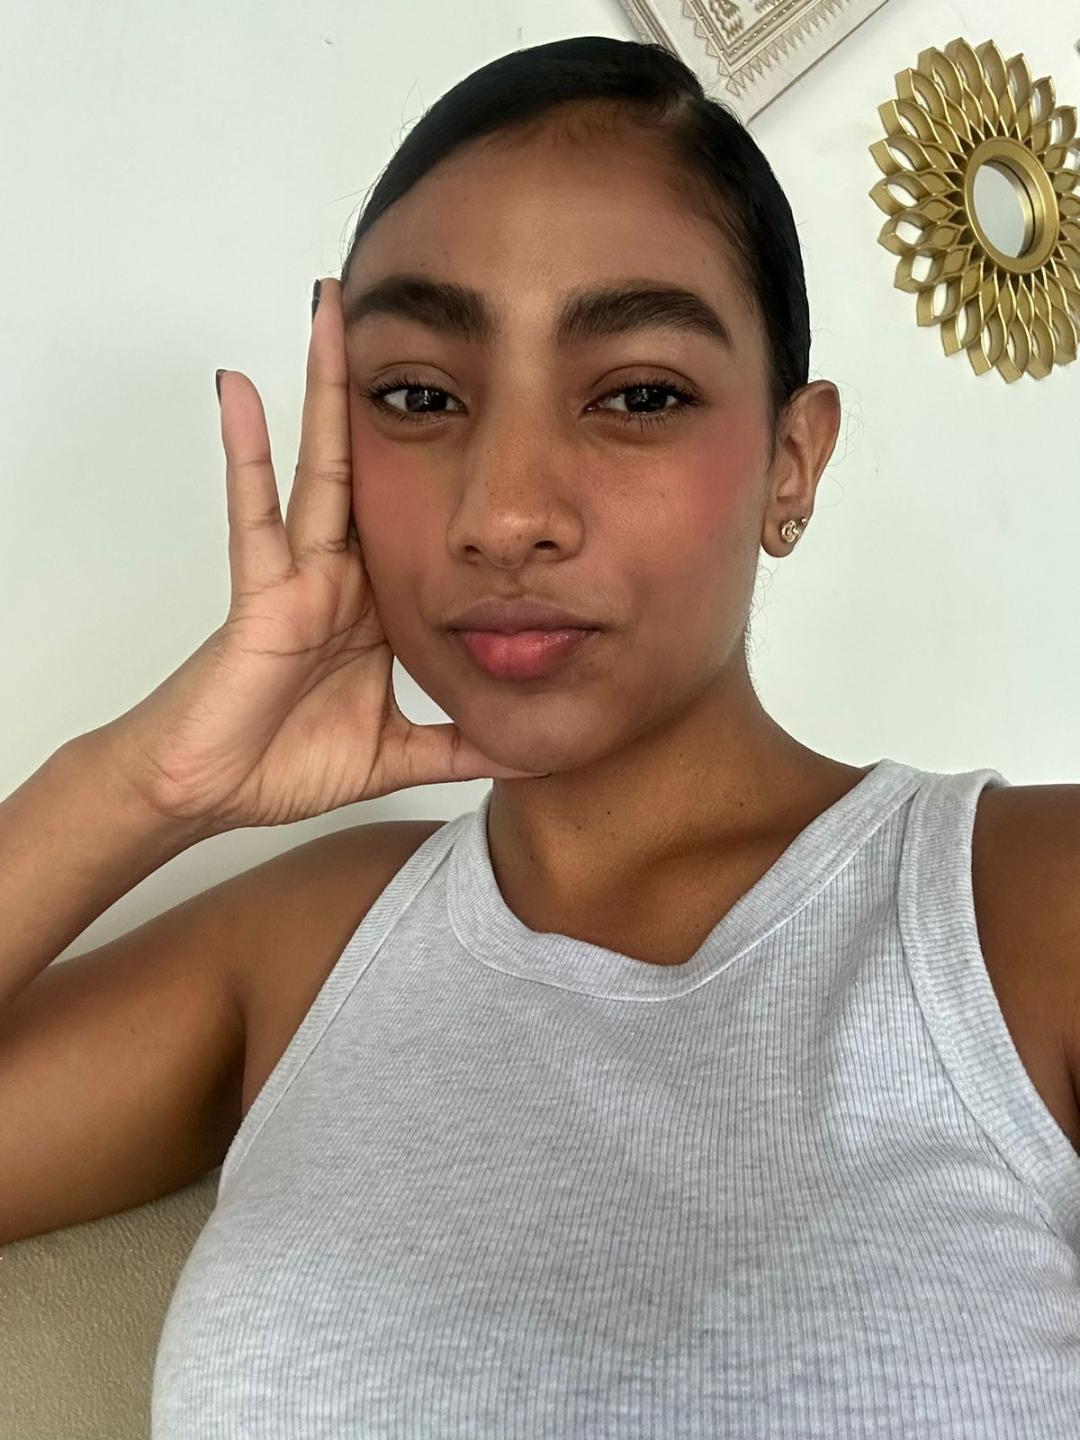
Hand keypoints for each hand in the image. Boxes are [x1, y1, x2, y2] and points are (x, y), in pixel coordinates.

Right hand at [95, 277, 549, 832]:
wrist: (211, 792)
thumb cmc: (283, 762)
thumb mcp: (397, 753)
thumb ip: (456, 748)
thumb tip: (524, 755)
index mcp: (375, 607)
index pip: (418, 526)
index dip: (447, 470)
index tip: (488, 408)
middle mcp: (341, 578)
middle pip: (372, 471)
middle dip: (385, 397)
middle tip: (404, 317)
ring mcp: (298, 577)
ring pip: (318, 468)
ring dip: (323, 390)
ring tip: (327, 310)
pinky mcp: (261, 593)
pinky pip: (253, 513)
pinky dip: (244, 450)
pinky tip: (240, 387)